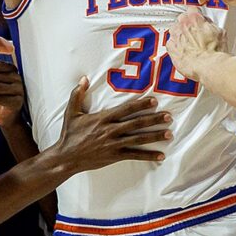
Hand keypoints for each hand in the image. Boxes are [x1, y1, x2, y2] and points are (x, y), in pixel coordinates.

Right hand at [54, 77, 171, 172]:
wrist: (66, 157)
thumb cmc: (69, 134)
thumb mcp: (71, 112)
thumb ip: (77, 94)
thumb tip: (83, 78)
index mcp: (102, 118)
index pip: (126, 109)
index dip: (141, 105)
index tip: (154, 101)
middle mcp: (110, 131)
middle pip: (136, 124)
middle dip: (154, 119)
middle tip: (168, 116)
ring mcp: (113, 144)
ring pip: (138, 139)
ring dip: (155, 136)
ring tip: (169, 133)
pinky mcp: (114, 157)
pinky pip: (134, 156)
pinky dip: (148, 156)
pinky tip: (161, 155)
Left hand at [166, 9, 226, 80]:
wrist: (209, 66)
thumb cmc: (215, 51)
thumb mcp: (220, 32)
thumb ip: (210, 25)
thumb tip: (209, 24)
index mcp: (195, 18)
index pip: (192, 9)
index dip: (195, 15)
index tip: (197, 18)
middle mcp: (183, 25)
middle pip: (181, 19)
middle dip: (187, 24)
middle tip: (195, 33)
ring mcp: (176, 36)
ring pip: (174, 31)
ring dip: (180, 35)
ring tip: (189, 43)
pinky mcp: (171, 48)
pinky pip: (171, 44)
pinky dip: (175, 47)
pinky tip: (184, 51)